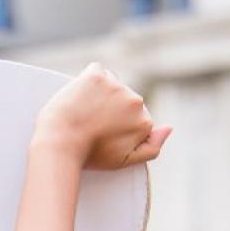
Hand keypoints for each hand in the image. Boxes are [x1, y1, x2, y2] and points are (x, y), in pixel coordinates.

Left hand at [33, 63, 171, 171]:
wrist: (60, 145)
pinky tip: (80, 95)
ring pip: (111, 84)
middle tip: (90, 124)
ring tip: (83, 113)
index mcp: (144, 121)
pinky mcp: (97, 75)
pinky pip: (97, 70)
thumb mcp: (124, 161)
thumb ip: (151, 147)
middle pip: (124, 99)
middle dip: (110, 109)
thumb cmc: (89, 156)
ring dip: (99, 94)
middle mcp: (135, 101)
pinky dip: (89, 79)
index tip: (101, 135)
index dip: (116, 125)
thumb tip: (169, 128)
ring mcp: (116, 86)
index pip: (135, 116)